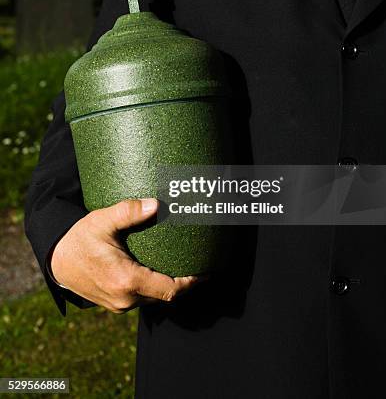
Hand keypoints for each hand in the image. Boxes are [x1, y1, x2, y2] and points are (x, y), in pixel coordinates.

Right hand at [50, 198, 201, 312]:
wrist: (57, 260)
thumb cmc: (80, 239)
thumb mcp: (102, 221)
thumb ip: (128, 212)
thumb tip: (156, 204)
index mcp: (126, 280)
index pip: (170, 289)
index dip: (191, 282)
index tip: (205, 271)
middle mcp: (125, 299)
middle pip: (165, 295)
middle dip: (184, 282)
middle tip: (199, 263)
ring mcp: (120, 305)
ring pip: (154, 299)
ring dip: (169, 285)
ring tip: (184, 266)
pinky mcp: (115, 304)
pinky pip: (143, 298)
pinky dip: (155, 287)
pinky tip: (161, 271)